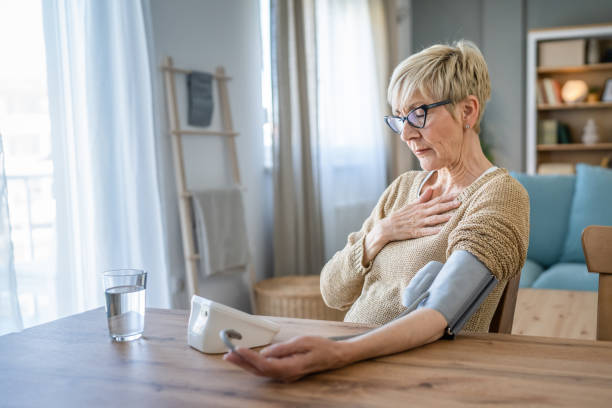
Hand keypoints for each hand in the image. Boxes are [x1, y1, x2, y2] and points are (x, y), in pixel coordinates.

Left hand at [223, 336, 350, 382]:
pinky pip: (266, 370)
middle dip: (242, 363)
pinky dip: (254, 364)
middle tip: (227, 354)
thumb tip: (265, 352)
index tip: (238, 349)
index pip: (265, 365)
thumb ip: (283, 348)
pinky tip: (246, 358)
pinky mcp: (285, 371)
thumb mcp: (303, 342)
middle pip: (259, 371)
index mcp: (291, 368)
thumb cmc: (322, 347)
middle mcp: (286, 375)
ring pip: (261, 372)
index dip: (250, 358)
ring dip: (245, 364)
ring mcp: (286, 375)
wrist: (335, 356)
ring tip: (231, 356)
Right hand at [363, 188, 459, 264]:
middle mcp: (421, 213)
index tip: (458, 194)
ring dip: (445, 217)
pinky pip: (427, 231)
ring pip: (434, 219)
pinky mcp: (415, 232)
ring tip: (455, 215)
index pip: (436, 200)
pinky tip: (443, 230)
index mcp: (420, 207)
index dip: (447, 197)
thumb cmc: (400, 216)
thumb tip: (431, 189)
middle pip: (437, 208)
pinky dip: (435, 230)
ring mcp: (418, 223)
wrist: (387, 227)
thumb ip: (422, 198)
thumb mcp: (410, 205)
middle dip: (449, 205)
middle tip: (460, 202)